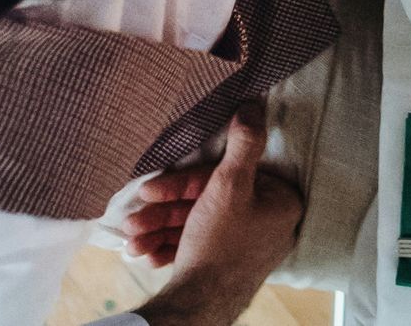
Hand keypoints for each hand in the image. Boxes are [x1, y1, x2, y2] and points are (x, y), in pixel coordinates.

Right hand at [136, 105, 302, 325]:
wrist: (195, 312)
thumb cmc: (216, 246)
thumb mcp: (228, 186)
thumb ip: (243, 143)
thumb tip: (253, 105)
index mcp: (279, 203)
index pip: (229, 176)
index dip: (185, 181)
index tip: (152, 187)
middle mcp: (267, 225)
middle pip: (209, 202)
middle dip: (165, 210)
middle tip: (133, 219)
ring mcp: (245, 250)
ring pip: (197, 226)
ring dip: (160, 229)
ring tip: (131, 240)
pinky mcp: (226, 269)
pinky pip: (198, 247)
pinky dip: (170, 247)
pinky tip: (144, 253)